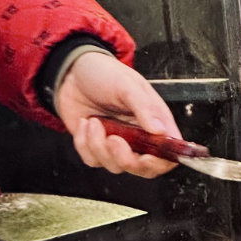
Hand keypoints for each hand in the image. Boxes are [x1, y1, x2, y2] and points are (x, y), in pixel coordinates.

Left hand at [55, 50, 178, 177]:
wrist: (72, 71)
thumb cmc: (105, 73)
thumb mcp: (127, 85)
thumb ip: (145, 107)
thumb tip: (160, 130)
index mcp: (155, 122)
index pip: (168, 154)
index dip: (160, 161)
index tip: (147, 156)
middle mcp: (139, 137)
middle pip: (143, 168)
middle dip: (126, 159)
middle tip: (113, 139)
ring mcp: (116, 144)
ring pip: (114, 166)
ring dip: (99, 146)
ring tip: (94, 121)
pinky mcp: (95, 146)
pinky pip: (92, 159)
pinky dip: (84, 144)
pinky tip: (85, 123)